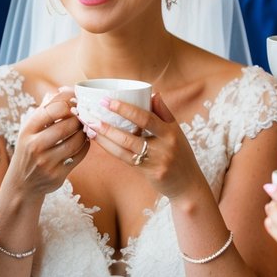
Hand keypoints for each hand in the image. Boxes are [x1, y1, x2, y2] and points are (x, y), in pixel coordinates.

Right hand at [6, 87, 89, 197]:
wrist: (22, 184)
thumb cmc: (29, 150)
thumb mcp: (29, 130)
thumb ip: (45, 110)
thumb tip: (64, 90)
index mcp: (27, 131)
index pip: (51, 109)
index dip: (68, 102)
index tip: (75, 101)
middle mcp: (35, 146)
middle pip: (66, 126)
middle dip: (78, 118)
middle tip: (83, 115)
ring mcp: (46, 162)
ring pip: (75, 141)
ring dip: (83, 132)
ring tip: (84, 127)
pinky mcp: (57, 175)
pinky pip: (79, 156)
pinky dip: (85, 145)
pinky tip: (84, 140)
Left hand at [85, 92, 200, 199]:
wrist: (188, 184)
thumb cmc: (180, 153)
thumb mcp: (176, 131)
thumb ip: (164, 112)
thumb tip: (153, 93)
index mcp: (170, 132)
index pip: (146, 118)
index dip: (125, 109)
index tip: (108, 101)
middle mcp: (163, 147)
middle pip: (130, 136)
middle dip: (108, 125)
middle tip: (90, 115)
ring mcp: (155, 162)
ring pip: (124, 149)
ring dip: (104, 138)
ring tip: (89, 127)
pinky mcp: (148, 173)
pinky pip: (125, 159)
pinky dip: (110, 148)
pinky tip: (99, 140)